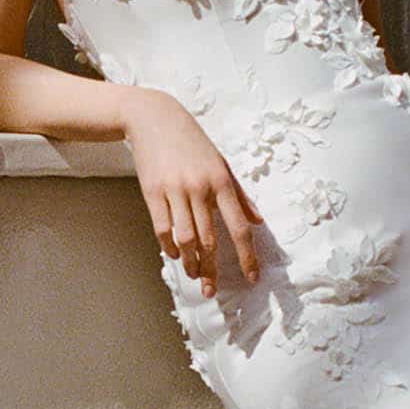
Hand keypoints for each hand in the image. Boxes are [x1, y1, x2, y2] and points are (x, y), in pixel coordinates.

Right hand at [119, 87, 263, 299]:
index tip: (251, 277)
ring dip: (191, 262)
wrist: (155, 118)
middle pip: (210, 240)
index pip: (239, 227)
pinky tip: (175, 255)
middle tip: (212, 290)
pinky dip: (169, 247)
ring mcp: (174, 190)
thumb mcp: (221, 163)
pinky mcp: (152, 192)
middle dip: (213, 269)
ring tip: (195, 275)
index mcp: (222, 181)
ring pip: (185, 239)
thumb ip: (240, 195)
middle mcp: (199, 188)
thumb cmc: (192, 142)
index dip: (247, 256)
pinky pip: (162, 229)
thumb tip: (257, 222)